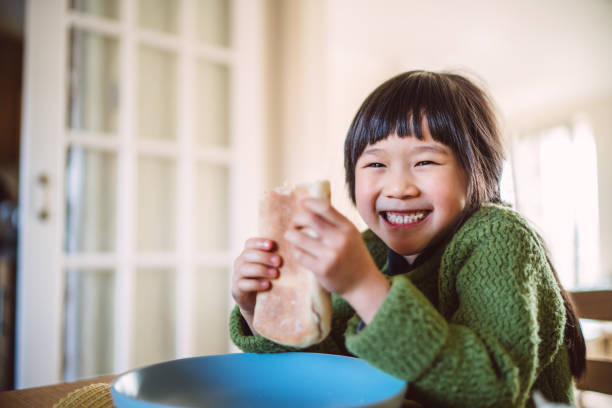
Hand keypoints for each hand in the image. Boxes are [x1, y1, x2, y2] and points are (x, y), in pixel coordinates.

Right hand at [231, 238, 281, 328]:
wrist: (257, 302)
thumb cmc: (268, 279)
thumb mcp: (271, 267)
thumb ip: (277, 258)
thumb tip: (296, 249)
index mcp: (248, 253)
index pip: (250, 243)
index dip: (259, 242)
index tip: (272, 245)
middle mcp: (240, 262)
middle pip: (248, 254)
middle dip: (264, 257)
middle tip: (279, 261)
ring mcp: (237, 276)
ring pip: (245, 268)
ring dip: (261, 269)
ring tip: (275, 274)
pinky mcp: (237, 290)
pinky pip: (244, 284)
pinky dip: (256, 284)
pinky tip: (267, 285)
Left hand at [284, 198, 389, 322]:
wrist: (363, 283)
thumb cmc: (353, 255)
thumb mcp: (351, 234)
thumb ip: (335, 221)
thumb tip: (310, 204)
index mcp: (347, 227)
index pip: (324, 207)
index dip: (309, 202)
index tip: (301, 203)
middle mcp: (339, 239)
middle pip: (309, 219)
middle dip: (296, 219)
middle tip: (295, 224)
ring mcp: (330, 255)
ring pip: (298, 237)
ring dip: (290, 234)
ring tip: (292, 236)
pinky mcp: (322, 270)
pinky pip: (299, 254)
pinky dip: (294, 250)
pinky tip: (298, 250)